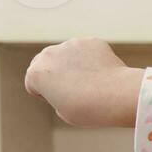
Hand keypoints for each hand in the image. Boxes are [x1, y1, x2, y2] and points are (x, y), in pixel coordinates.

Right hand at [24, 37, 143, 126]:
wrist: (117, 96)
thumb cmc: (89, 109)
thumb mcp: (63, 111)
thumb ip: (57, 94)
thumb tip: (66, 81)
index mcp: (35, 73)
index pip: (34, 84)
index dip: (47, 95)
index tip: (64, 101)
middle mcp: (48, 54)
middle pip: (46, 64)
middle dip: (55, 74)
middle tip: (75, 90)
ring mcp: (70, 44)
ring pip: (67, 55)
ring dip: (74, 65)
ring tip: (91, 82)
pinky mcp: (90, 41)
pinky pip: (88, 51)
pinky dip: (92, 59)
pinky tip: (102, 72)